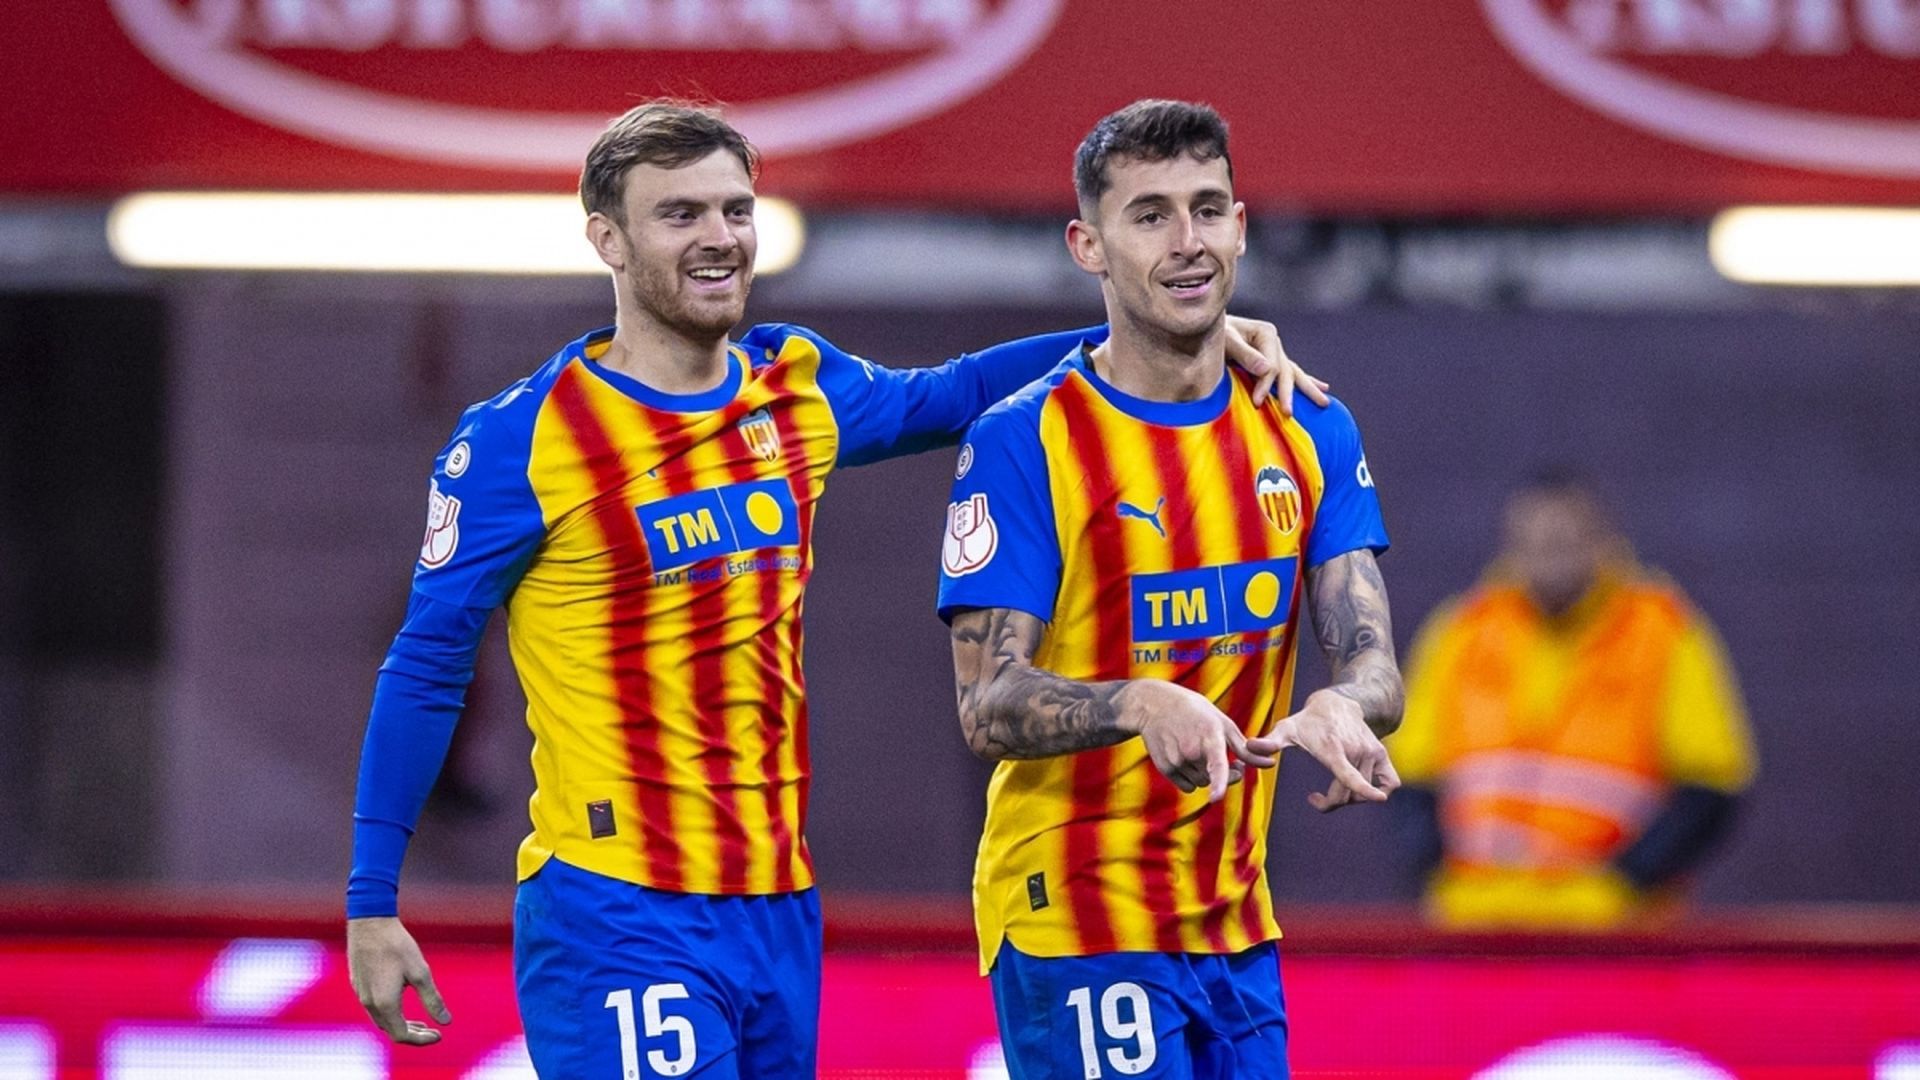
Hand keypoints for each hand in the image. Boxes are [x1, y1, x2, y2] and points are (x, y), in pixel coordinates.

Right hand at [348, 916, 450, 1045]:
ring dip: (401, 1024)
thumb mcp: (420, 972)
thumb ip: (432, 1000)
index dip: (422, 1040)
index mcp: (385, 1004)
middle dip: (413, 1034)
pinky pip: (374, 1008)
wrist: (369, 923)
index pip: (402, 1035)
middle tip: (432, 1031)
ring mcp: (361, 994)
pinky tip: (400, 1002)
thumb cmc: (396, 945)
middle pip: (391, 1031)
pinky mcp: (358, 984)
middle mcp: (369, 1004)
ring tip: (420, 1021)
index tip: (439, 1035)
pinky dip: (390, 1013)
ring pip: (381, 1020)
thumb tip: (446, 1022)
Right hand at [1118, 680, 1278, 801]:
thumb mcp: (1222, 723)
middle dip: (1223, 775)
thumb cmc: (1195, 712)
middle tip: (1222, 758)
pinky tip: (1183, 756)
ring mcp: (1176, 760)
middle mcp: (1191, 750)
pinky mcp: (1165, 767)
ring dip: (1204, 774)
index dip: (1218, 782)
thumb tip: (1271, 763)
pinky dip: (1190, 777)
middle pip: (1214, 779)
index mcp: (1209, 736)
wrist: (1155, 706)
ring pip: (1201, 783)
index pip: (1216, 764)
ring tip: (1195, 749)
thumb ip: (1245, 748)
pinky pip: (1187, 786)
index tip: (1216, 797)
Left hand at [1224, 316, 1330, 413]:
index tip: (1257, 402)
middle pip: (1286, 370)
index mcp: (1266, 334)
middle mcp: (1274, 342)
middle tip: (1288, 412)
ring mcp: (1274, 351)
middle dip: (1288, 393)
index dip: (1266, 385)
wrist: (1206, 330)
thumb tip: (1267, 369)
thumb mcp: (1226, 340)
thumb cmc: (1214, 333)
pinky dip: (1306, 381)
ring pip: (1294, 373)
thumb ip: (1245, 354)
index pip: (1272, 365)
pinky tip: (1323, 387)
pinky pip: (1290, 373)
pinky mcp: (1270, 360)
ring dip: (1308, 388)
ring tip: (1323, 402)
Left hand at [1271, 689, 1399, 811]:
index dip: (1363, 788)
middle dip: (1331, 803)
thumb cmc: (1308, 721)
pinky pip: (1390, 781)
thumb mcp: (1286, 728)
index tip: (1378, 799)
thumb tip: (1248, 745)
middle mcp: (1356, 751)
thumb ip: (1269, 741)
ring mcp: (1372, 752)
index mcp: (1333, 749)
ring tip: (1332, 791)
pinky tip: (1363, 789)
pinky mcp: (1382, 754)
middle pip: (1350, 793)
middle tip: (1315, 800)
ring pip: (1365, 792)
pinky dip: (1379, 790)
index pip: (1349, 773)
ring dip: (1349, 798)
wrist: (1336, 703)